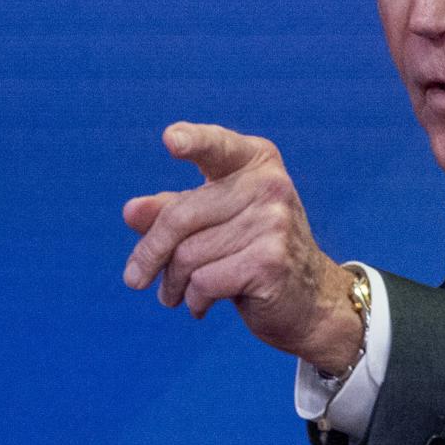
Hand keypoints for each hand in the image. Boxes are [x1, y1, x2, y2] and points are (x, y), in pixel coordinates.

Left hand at [122, 123, 362, 371]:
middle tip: (134, 279)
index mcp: (255, 162)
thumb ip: (172, 212)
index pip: (217, 147)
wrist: (311, 300)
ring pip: (187, 255)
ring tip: (176, 294)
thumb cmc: (254, 253)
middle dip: (150, 253)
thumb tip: (132, 211)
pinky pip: (203, 281)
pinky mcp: (270, 261)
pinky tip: (202, 304)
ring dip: (172, 283)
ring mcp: (274, 223)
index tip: (171, 140)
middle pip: (180, 216)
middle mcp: (269, 186)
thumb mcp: (213, 224)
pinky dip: (194, 299)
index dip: (194, 141)